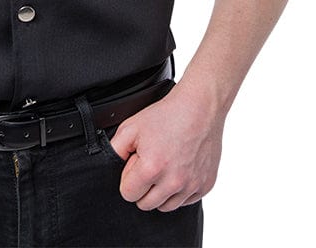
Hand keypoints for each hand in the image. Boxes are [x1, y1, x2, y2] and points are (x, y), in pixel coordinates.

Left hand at [108, 83, 224, 211]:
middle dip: (143, 187)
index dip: (129, 177)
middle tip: (150, 163)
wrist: (199, 108)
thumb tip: (110, 166)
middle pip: (146, 204)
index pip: (128, 194)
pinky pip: (185, 201)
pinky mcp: (205, 186)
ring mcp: (191, 186)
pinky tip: (179, 168)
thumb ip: (115, 150)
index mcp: (151, 169)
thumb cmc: (166, 115)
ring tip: (164, 166)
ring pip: (166, 206)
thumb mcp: (131, 127)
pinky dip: (179, 190)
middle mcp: (173, 182)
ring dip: (161, 192)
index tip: (137, 162)